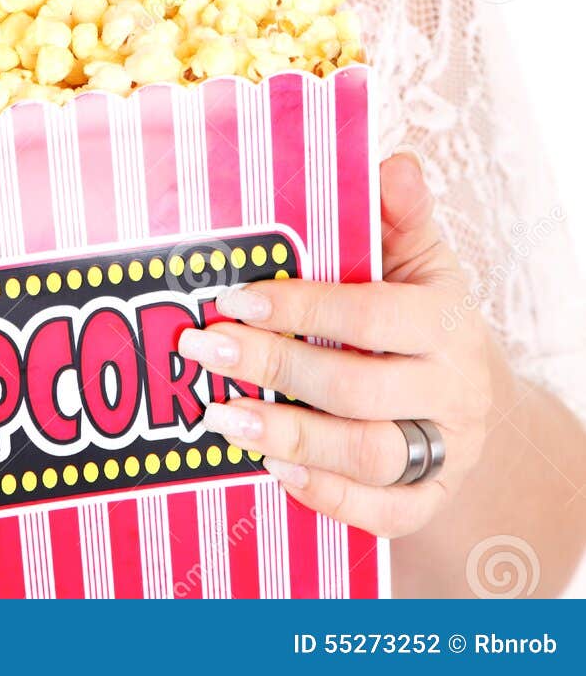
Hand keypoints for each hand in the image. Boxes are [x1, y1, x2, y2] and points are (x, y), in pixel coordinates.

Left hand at [176, 151, 492, 536]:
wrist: (472, 391)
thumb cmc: (424, 312)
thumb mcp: (421, 257)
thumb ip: (402, 212)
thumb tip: (390, 162)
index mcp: (446, 320)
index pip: (370, 314)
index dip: (301, 308)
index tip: (234, 300)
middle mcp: (454, 388)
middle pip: (358, 388)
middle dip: (273, 369)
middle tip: (203, 350)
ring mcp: (445, 448)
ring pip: (369, 454)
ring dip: (289, 437)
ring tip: (220, 416)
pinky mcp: (433, 497)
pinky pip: (385, 512)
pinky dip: (328, 495)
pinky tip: (273, 467)